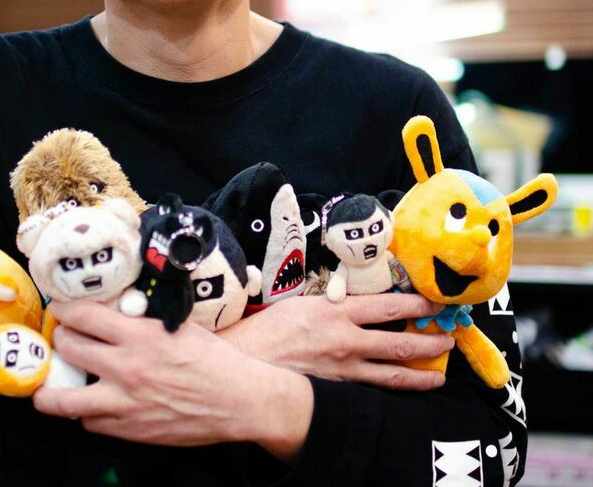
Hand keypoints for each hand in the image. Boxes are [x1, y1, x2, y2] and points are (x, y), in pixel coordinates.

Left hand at [33, 300, 312, 461]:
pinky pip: (90, 422)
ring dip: (52, 388)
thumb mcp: (176, 325)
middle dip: (59, 338)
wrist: (236, 400)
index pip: (82, 314)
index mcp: (138, 334)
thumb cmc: (212, 359)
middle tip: (61, 336)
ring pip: (63, 399)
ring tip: (49, 383)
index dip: (64, 308)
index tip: (60, 307)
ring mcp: (123, 402)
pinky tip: (92, 403)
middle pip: (68, 348)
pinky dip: (87, 412)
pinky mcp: (128, 429)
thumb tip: (115, 311)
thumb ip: (142, 320)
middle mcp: (125, 367)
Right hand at [220, 293, 453, 390]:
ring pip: (392, 374)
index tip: (433, 302)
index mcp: (337, 311)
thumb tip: (351, 302)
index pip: (387, 306)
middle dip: (428, 341)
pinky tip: (403, 394)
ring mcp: (344, 369)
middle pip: (398, 342)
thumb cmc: (269, 328)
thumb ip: (331, 304)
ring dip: (420, 374)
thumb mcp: (302, 303)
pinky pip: (372, 391)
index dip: (415, 304)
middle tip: (447, 340)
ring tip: (438, 375)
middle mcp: (346, 340)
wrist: (248, 360)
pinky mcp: (337, 389)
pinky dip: (391, 392)